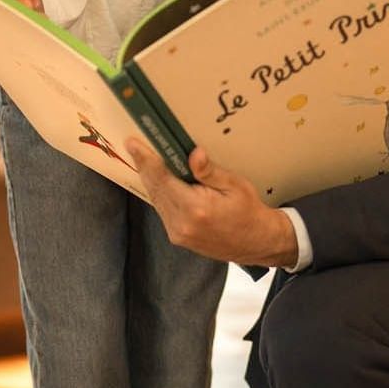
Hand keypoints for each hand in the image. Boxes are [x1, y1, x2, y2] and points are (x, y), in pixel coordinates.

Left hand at [126, 139, 298, 267]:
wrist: (256, 243)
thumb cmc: (248, 212)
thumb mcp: (235, 185)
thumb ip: (210, 171)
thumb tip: (194, 154)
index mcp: (195, 209)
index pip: (162, 178)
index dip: (146, 159)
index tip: (133, 144)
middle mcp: (181, 223)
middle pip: (155, 188)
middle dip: (144, 165)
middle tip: (134, 145)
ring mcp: (177, 233)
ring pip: (156, 199)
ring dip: (150, 178)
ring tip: (143, 157)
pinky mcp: (177, 237)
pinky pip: (162, 209)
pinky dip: (159, 192)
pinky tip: (159, 179)